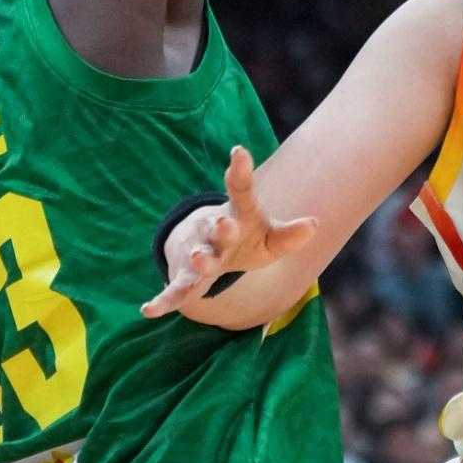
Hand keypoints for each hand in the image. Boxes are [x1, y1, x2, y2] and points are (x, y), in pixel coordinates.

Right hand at [141, 146, 314, 321]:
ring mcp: (198, 253)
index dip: (240, 172)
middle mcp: (214, 231)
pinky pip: (175, 290)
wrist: (206, 251)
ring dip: (198, 259)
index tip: (239, 152)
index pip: (241, 191)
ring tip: (197, 258)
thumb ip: (289, 235)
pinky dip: (163, 300)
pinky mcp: (185, 279)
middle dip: (221, 228)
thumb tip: (314, 225)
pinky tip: (149, 309)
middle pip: (218, 228)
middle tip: (225, 224)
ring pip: (198, 256)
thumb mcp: (270, 239)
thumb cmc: (246, 241)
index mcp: (239, 215)